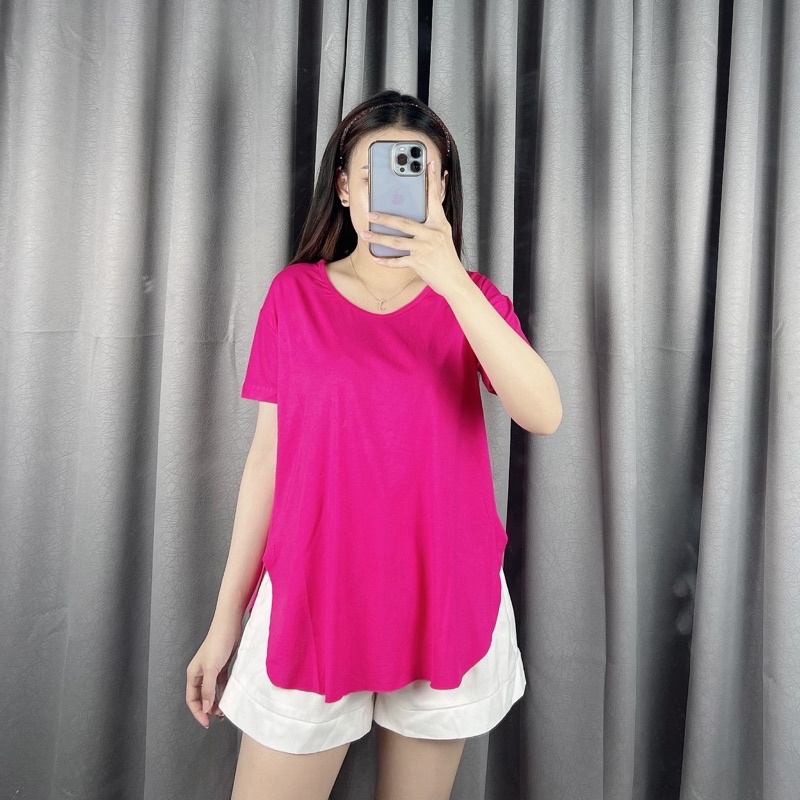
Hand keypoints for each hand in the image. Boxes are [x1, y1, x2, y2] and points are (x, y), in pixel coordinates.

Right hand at [185, 618, 240, 728]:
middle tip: (216, 718)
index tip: (206, 722)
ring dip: (215, 701)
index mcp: (193, 674)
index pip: (191, 699)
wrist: (230, 626)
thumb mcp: (211, 669)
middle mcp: (201, 673)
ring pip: (211, 691)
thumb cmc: (218, 643)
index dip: (197, 712)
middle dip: (207, 708)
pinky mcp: (222, 665)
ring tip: (222, 711)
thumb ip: (208, 689)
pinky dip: (223, 691)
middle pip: (200, 696)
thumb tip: (205, 708)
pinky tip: (228, 696)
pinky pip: (220, 683)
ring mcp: (211, 669)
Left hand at [360, 161, 467, 297]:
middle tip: (370, 214)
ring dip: (378, 239)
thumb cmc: (445, 256)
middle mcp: (433, 234)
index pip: (434, 198)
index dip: (431, 180)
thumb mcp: (443, 234)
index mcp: (439, 223)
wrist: (454, 279)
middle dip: (384, 218)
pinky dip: (385, 260)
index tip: (428, 163)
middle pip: (404, 223)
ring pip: (396, 242)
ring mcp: (425, 249)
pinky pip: (398, 261)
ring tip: (365, 235)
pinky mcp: (419, 263)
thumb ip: (432, 220)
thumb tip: (422, 207)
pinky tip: (375, 257)